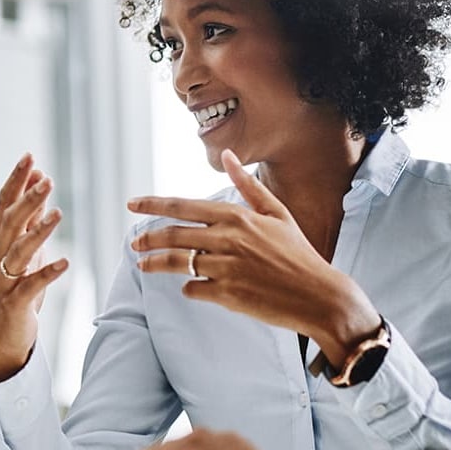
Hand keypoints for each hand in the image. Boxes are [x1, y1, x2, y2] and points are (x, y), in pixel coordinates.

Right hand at [0, 153, 68, 381]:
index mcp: (3, 240)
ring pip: (18, 251)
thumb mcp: (26, 247)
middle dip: (27, 199)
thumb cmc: (18, 286)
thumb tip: (39, 180)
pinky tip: (66, 263)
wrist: (3, 334)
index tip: (30, 157)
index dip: (16, 180)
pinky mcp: (16, 302)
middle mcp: (0, 255)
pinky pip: (31, 285)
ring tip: (58, 213)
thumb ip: (31, 216)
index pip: (5, 204)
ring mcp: (5, 279)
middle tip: (46, 179)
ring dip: (38, 231)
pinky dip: (48, 273)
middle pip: (10, 222)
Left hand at [128, 149, 380, 368]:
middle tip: (135, 244)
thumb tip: (228, 154)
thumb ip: (247, 185)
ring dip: (155, 264)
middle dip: (147, 238)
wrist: (319, 295)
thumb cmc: (297, 253)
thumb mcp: (276, 212)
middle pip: (173, 234)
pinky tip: (189, 287)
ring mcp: (226, 268)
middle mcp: (228, 239)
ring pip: (177, 262)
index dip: (152, 205)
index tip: (132, 204)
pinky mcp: (227, 294)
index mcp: (237, 216)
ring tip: (143, 265)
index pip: (183, 206)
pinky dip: (188, 287)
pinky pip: (194, 289)